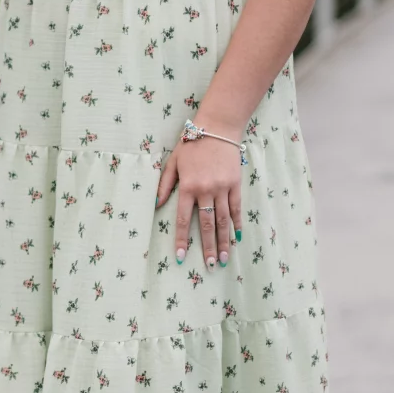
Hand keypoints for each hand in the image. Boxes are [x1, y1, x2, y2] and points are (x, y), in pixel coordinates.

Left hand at [156, 129, 242, 268]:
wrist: (217, 127)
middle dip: (207, 247)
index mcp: (187, 186)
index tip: (181, 258)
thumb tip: (156, 205)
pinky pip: (236, 208)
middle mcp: (205, 190)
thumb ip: (165, 184)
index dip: (181, 240)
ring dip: (223, 241)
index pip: (182, 219)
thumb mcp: (173, 161)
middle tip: (211, 265)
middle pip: (206, 225)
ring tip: (224, 258)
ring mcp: (222, 188)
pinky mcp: (235, 184)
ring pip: (223, 220)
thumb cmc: (192, 143)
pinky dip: (237, 223)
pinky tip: (237, 237)